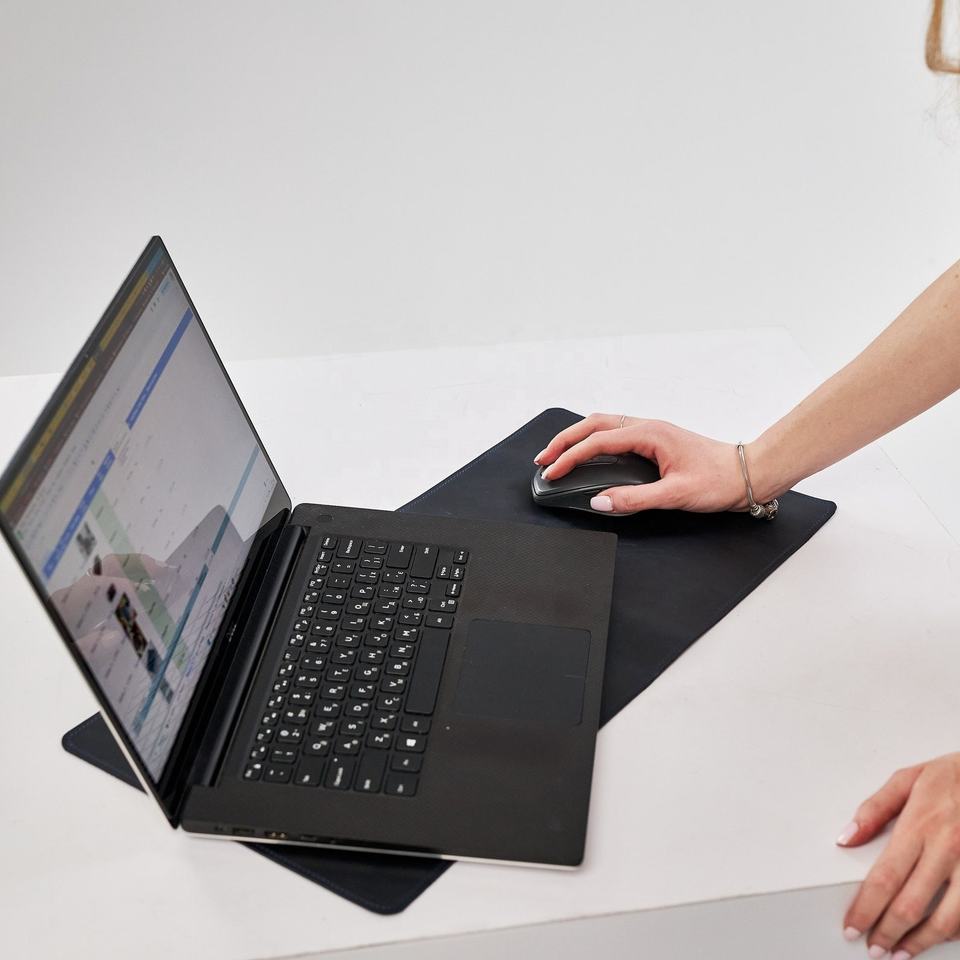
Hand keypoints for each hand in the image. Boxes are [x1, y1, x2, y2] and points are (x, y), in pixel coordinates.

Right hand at [534, 413, 747, 513]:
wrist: (747, 474)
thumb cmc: (719, 480)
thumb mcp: (675, 495)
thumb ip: (634, 499)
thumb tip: (600, 501)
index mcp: (649, 434)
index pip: (597, 442)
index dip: (570, 458)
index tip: (552, 472)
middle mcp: (647, 426)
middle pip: (593, 424)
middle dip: (564, 440)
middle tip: (543, 459)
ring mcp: (650, 431)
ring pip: (602, 425)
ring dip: (577, 438)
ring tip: (558, 455)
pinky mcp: (654, 440)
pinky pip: (614, 432)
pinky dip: (593, 440)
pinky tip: (588, 453)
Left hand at [839, 753, 959, 957]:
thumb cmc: (955, 776)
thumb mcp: (909, 778)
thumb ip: (875, 808)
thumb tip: (845, 837)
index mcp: (921, 824)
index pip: (885, 876)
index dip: (866, 908)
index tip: (852, 926)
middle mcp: (948, 848)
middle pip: (911, 904)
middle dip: (888, 932)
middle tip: (873, 948)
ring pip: (948, 920)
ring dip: (921, 942)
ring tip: (901, 952)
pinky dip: (954, 933)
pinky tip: (938, 938)